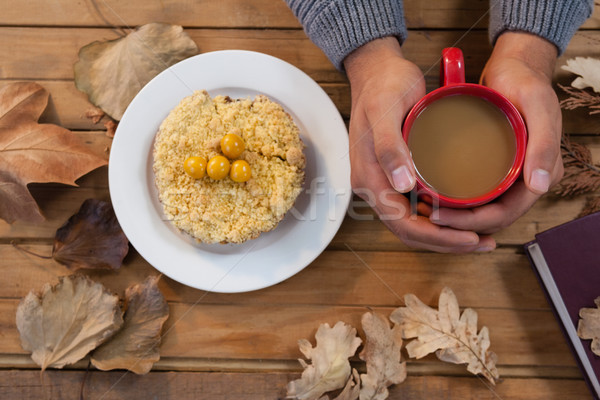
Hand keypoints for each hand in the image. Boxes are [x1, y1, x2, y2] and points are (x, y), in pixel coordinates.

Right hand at [344, 37, 494, 251]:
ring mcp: (386, 180)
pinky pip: (417, 205)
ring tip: (479, 235)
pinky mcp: (397, 173)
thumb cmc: (383, 86)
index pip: (401, 223)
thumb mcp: (384, 111)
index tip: (468, 237)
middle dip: (445, 241)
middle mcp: (375, 185)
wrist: (377, 70)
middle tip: (483, 242)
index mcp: (368, 177)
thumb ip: (389, 148)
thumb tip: (402, 184)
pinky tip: (463, 213)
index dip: (436, 237)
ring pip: (414, 221)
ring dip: (444, 233)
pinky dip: (440, 216)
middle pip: (409, 229)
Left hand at [432, 32, 563, 232]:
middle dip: (458, 224)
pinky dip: (456, 201)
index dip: (472, 222)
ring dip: (455, 216)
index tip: (440, 216)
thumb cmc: (525, 82)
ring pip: (481, 210)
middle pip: (490, 218)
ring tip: (424, 209)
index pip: (505, 214)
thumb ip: (543, 143)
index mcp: (541, 173)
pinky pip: (475, 194)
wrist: (514, 67)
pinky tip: (432, 196)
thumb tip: (540, 186)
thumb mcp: (536, 106)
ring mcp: (509, 175)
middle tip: (426, 215)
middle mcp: (526, 180)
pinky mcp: (494, 167)